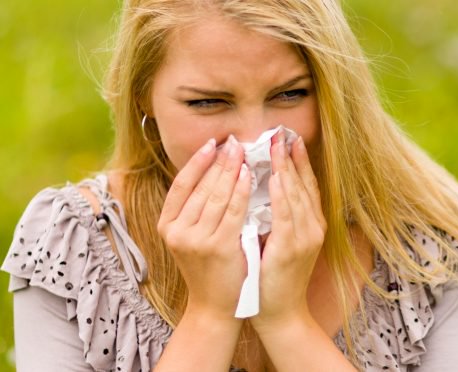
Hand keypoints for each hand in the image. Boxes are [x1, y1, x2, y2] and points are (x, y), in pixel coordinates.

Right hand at [157, 136, 250, 319]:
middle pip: (200, 186)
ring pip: (216, 195)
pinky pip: (233, 211)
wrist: (215, 307)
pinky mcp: (217, 247)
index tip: (212, 143)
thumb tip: (214, 171)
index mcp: (166, 225)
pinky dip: (241, 190)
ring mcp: (195, 239)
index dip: (197, 162)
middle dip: (219, 161)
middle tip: (235, 141)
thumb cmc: (209, 269)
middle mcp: (176, 231)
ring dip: (231, 170)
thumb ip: (197, 210)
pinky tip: (249, 175)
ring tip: (243, 152)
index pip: (181, 185)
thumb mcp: (192, 237)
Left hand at [251, 131, 326, 330]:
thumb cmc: (275, 277)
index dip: (300, 161)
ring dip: (286, 169)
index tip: (291, 139)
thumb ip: (278, 217)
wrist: (281, 312)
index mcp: (311, 224)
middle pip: (304, 184)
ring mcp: (305, 237)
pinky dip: (282, 195)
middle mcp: (313, 227)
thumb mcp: (281, 242)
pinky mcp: (292, 248)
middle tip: (282, 132)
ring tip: (277, 146)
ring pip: (296, 195)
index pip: (307, 185)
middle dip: (292, 157)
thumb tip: (264, 188)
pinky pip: (286, 216)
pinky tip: (276, 178)